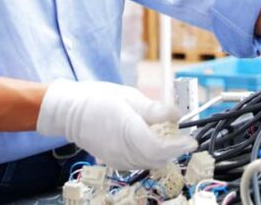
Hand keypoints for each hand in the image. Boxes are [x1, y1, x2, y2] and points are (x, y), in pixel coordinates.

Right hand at [37, 79, 196, 169]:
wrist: (70, 111)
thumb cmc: (99, 99)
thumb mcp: (130, 97)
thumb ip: (154, 109)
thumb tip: (177, 115)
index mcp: (127, 130)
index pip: (158, 148)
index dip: (178, 146)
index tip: (191, 140)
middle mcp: (122, 150)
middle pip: (157, 159)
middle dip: (174, 150)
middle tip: (183, 137)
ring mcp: (116, 159)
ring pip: (149, 164)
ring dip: (162, 154)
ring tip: (168, 137)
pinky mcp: (113, 161)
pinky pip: (138, 164)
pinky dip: (149, 156)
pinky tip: (151, 142)